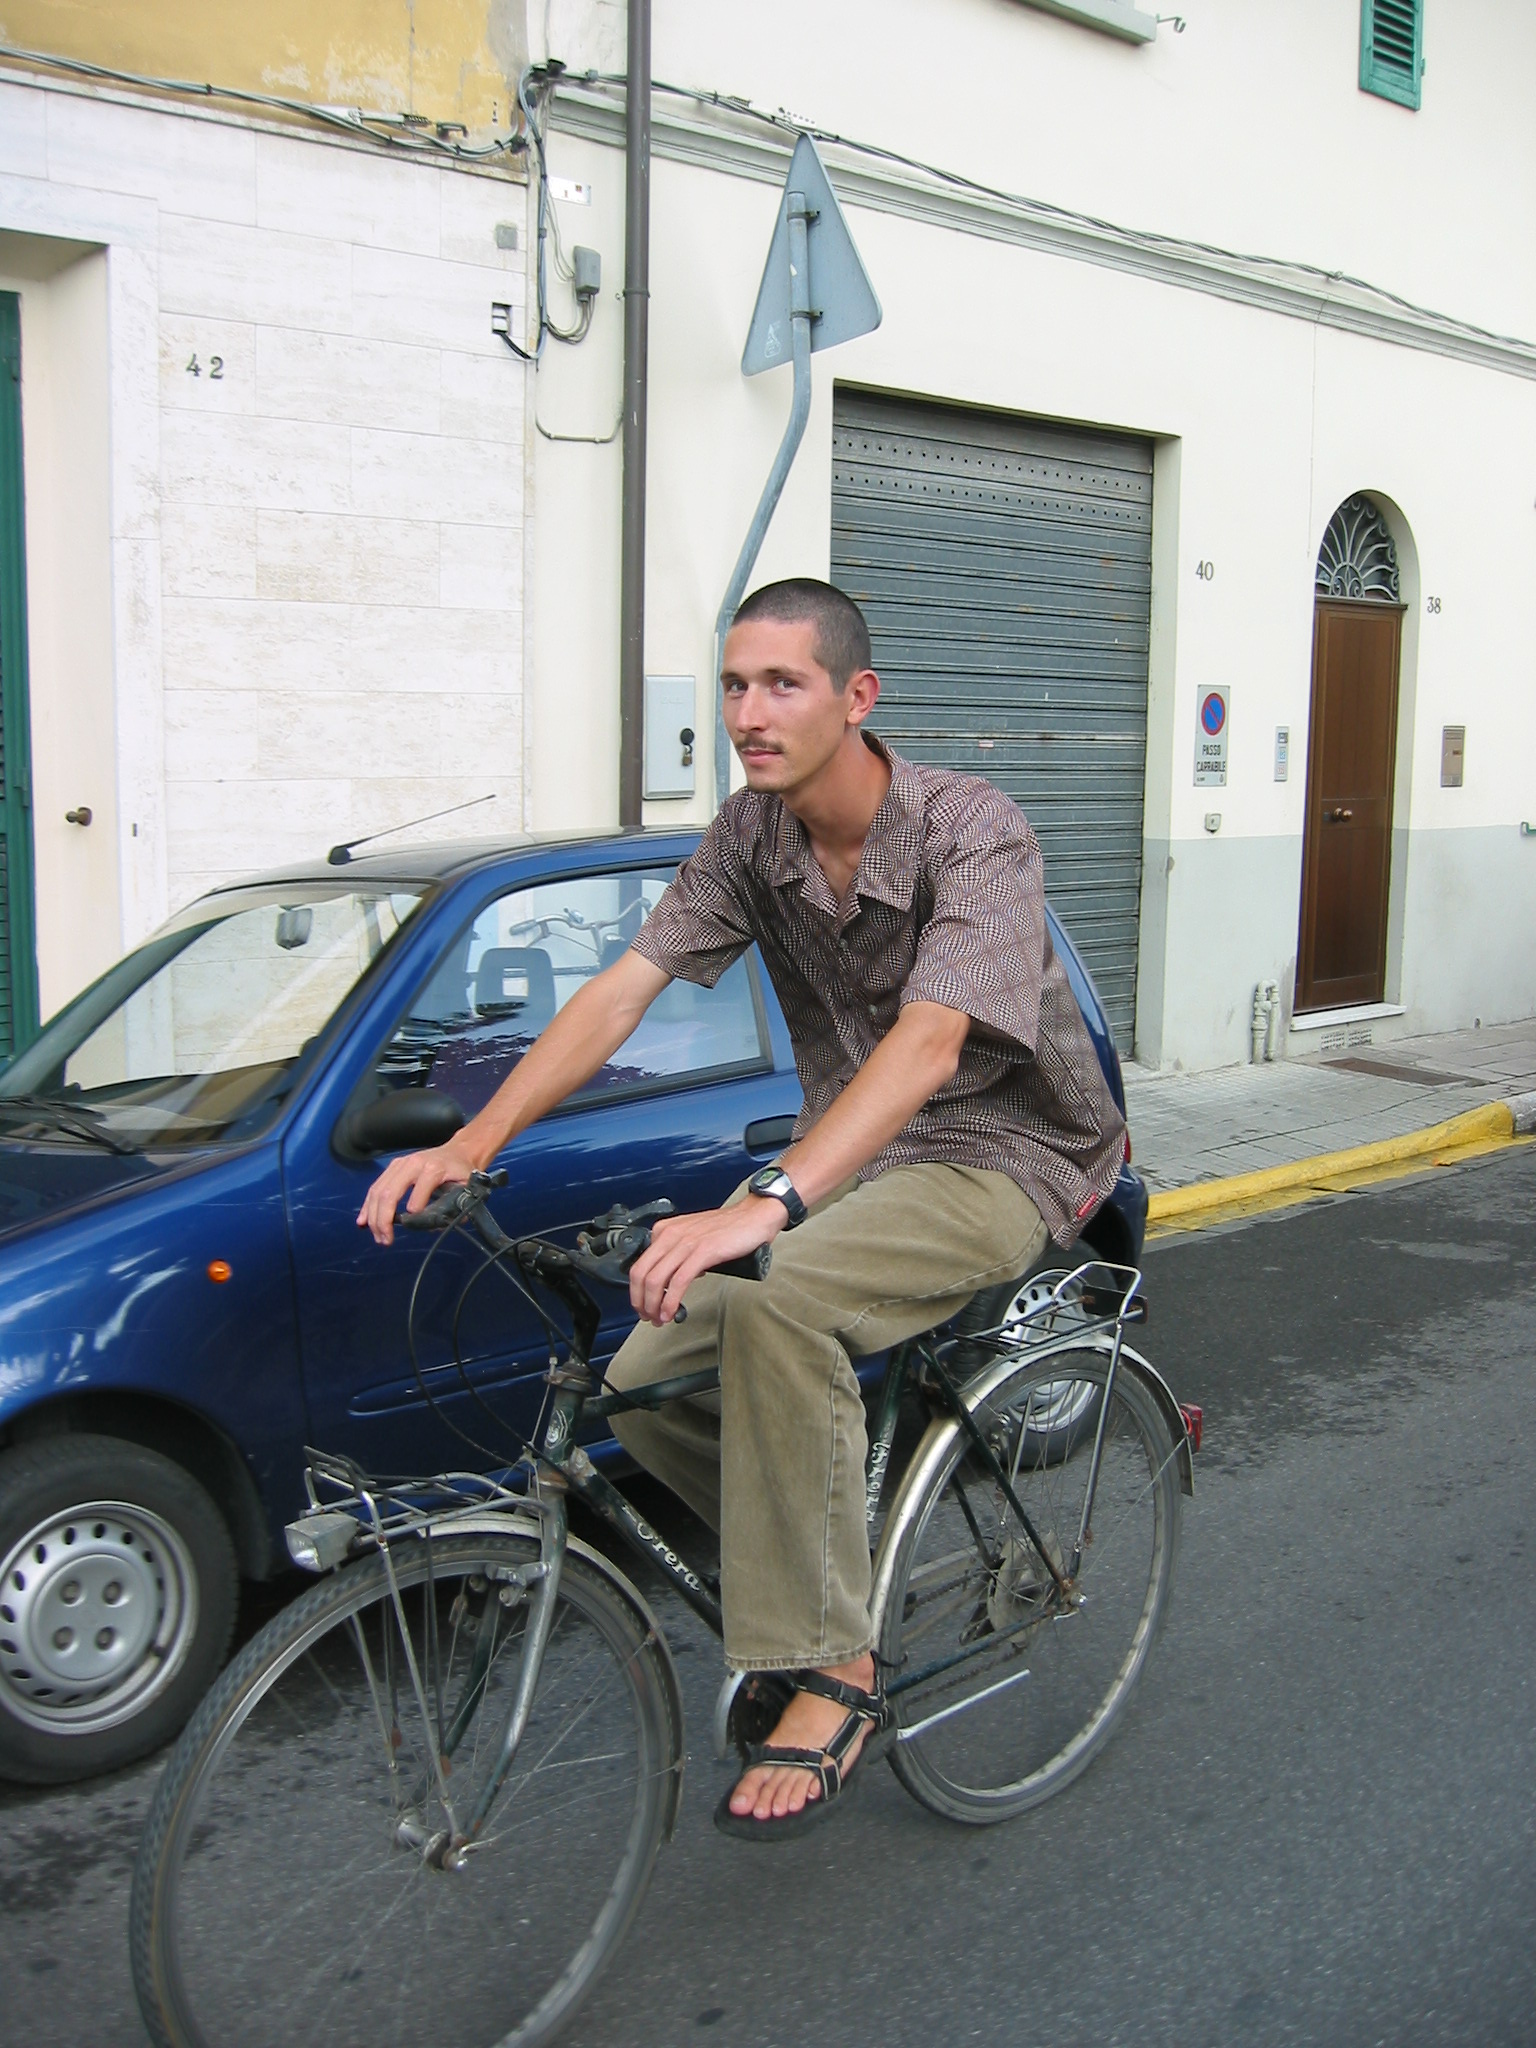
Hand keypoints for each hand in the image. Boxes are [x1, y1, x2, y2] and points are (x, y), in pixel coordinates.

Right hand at [356, 1132, 486, 1245]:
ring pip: (378, 1191)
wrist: (457, 1152)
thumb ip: (454, 1206)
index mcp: (434, 1168)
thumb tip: (436, 1225)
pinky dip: (368, 1206)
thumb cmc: (461, 1172)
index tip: (411, 1224)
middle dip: (384, 1219)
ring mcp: (400, 1164)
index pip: (420, 1190)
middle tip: (386, 1240)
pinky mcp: (392, 1167)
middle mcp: (413, 1164)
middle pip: (390, 1192)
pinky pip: (375, 1187)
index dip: (415, 1209)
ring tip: (378, 1236)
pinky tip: (364, 1221)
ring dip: (374, 1216)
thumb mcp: (465, 1188)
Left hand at [627, 1197, 783, 1325]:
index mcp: (665, 1231)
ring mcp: (685, 1242)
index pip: (639, 1266)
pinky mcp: (702, 1252)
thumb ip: (678, 1255)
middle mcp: (670, 1234)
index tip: (645, 1306)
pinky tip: (671, 1312)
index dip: (637, 1292)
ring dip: (654, 1306)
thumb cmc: (728, 1228)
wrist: (754, 1216)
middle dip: (641, 1302)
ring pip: (656, 1280)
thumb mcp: (692, 1237)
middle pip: (641, 1274)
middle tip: (649, 1317)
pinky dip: (671, 1301)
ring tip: (660, 1319)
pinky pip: (678, 1282)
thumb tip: (671, 1280)